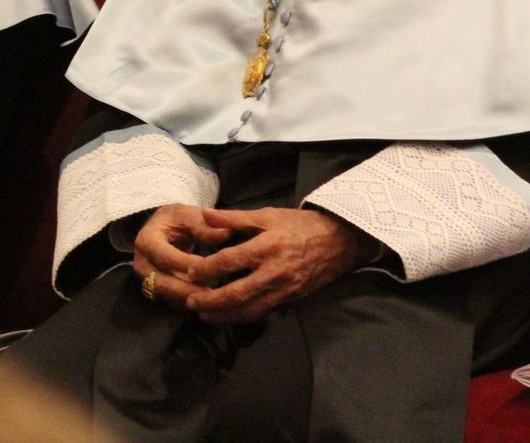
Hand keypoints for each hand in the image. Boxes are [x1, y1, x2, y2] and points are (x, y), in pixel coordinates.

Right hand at [133, 203, 232, 306]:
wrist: (164, 229)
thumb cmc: (177, 221)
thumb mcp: (188, 216)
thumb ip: (204, 226)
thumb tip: (225, 234)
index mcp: (146, 240)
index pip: (165, 257)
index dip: (187, 264)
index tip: (212, 266)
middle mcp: (142, 263)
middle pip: (162, 283)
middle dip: (188, 290)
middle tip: (213, 294)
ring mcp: (147, 280)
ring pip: (167, 297)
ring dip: (189, 300)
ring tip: (214, 300)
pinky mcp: (156, 291)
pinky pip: (172, 303)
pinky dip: (190, 306)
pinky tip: (209, 304)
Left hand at [176, 206, 377, 324]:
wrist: (340, 240)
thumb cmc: (301, 224)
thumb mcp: (267, 215)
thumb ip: (234, 218)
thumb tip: (204, 215)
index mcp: (266, 246)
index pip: (229, 261)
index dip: (206, 269)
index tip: (189, 272)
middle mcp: (274, 271)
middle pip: (237, 293)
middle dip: (211, 301)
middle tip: (191, 302)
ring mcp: (284, 288)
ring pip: (250, 309)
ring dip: (225, 315)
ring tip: (205, 314)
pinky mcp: (292, 298)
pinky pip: (264, 311)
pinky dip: (244, 316)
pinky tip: (230, 314)